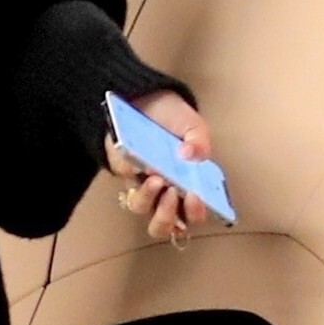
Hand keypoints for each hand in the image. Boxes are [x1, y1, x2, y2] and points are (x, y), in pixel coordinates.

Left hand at [105, 88, 214, 246]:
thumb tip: (191, 156)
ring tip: (156, 177)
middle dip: (167, 216)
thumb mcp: (194, 127)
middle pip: (163, 226)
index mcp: (189, 187)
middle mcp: (165, 193)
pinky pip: (124, 181)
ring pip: (140, 209)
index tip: (196, 196)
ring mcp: (142, 185)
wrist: (147, 99)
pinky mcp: (123, 173)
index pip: (194, 215)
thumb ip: (200, 142)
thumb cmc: (175, 120)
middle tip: (172, 192)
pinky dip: (133, 174)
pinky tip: (141, 162)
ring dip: (149, 198)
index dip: (195, 213)